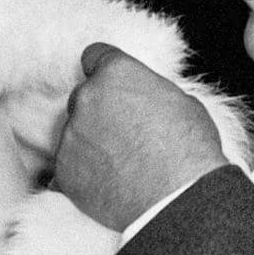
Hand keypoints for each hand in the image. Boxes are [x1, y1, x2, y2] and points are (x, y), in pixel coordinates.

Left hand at [54, 42, 229, 230]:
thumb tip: (147, 100)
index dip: (104, 71)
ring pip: (75, 133)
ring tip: (120, 165)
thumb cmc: (190, 149)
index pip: (94, 56)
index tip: (109, 84)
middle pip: (83, 97)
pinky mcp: (63, 170)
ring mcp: (71, 135)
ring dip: (90, 143)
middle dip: (98, 112)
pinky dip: (83, 174)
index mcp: (116, 73)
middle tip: (123, 134)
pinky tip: (109, 185)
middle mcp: (86, 98)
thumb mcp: (183, 102)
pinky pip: (68, 167)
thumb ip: (151, 93)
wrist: (179, 197)